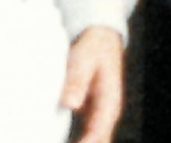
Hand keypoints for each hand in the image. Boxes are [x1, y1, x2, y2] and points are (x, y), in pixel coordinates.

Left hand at [60, 26, 125, 142]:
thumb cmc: (93, 48)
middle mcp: (107, 111)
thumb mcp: (84, 60)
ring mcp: (100, 113)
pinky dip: (79, 139)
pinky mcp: (91, 112)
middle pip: (100, 139)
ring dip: (83, 142)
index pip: (98, 133)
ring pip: (95, 138)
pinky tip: (65, 140)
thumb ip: (77, 81)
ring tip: (61, 142)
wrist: (102, 38)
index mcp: (109, 101)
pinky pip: (88, 133)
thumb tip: (70, 103)